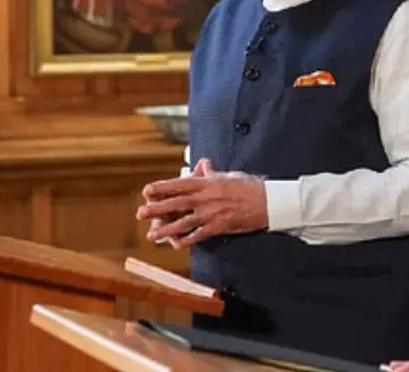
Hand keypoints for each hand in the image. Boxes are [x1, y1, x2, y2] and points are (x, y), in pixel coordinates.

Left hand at [137, 158, 267, 247]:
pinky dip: (186, 240)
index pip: (179, 184)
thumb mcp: (230, 175)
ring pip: (183, 222)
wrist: (268, 201)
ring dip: (166, 229)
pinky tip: (175, 244)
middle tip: (140, 213)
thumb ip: (212, 173)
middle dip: (157, 209)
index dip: (162, 188)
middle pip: (176, 203)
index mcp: (208, 183)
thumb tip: (203, 165)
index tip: (147, 190)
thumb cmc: (250, 186)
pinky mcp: (219, 226)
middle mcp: (206, 198)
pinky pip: (198, 235)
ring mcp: (212, 213)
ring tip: (151, 235)